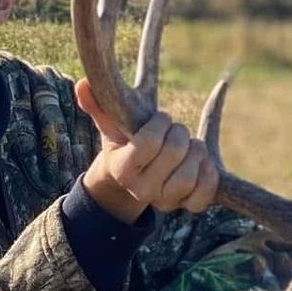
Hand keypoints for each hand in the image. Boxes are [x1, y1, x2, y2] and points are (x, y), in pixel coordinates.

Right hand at [76, 79, 219, 222]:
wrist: (133, 180)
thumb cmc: (124, 144)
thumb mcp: (111, 126)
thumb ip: (98, 106)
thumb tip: (83, 84)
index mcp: (122, 169)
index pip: (149, 142)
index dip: (160, 123)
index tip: (162, 117)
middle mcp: (141, 190)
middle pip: (174, 152)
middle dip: (179, 132)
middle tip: (175, 130)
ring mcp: (164, 201)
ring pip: (191, 173)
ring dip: (196, 151)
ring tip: (189, 144)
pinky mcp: (185, 207)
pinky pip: (204, 193)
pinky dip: (208, 174)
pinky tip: (202, 162)